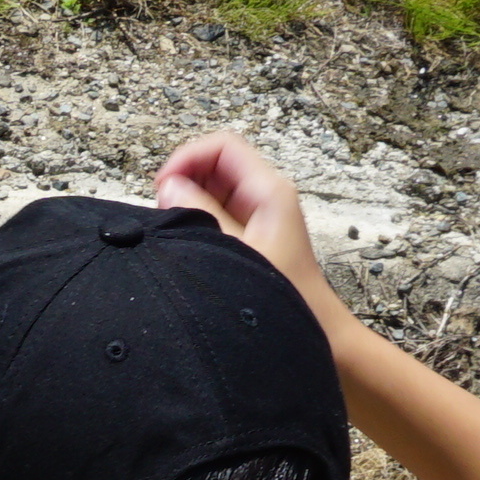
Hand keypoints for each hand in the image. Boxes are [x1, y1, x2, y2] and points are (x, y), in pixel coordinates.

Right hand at [153, 131, 337, 318]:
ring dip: (187, 200)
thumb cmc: (286, 298)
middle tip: (164, 209)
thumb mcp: (235, 251)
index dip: (188, 158)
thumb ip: (200, 214)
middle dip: (184, 179)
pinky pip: (216, 211)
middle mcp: (266, 196)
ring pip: (213, 187)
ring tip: (174, 228)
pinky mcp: (251, 233)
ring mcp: (259, 214)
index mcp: (270, 192)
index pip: (223, 147)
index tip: (163, 185)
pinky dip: (195, 218)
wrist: (315, 331)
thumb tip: (170, 187)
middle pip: (216, 163)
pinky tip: (187, 242)